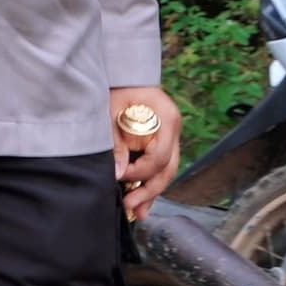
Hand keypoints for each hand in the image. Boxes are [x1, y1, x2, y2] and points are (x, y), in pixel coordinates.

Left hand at [111, 83, 180, 219]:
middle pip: (168, 168)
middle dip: (150, 190)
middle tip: (131, 205)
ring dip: (151, 192)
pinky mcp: (161, 143)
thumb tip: (119, 173)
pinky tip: (142, 202)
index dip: (140, 172)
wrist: (124, 74)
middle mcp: (173, 130)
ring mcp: (170, 137)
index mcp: (166, 119)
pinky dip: (149, 183)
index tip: (120, 178)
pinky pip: (159, 167)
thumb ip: (117, 143)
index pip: (159, 156)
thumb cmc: (117, 89)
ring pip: (166, 171)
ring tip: (138, 212)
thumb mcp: (111, 112)